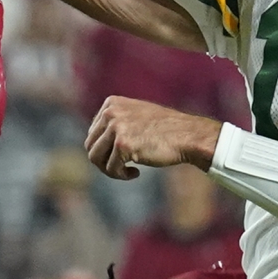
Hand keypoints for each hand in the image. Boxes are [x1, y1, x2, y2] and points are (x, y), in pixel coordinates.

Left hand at [84, 96, 222, 180]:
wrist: (187, 135)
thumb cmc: (165, 130)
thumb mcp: (136, 116)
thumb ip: (115, 123)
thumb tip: (92, 145)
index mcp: (111, 103)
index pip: (93, 132)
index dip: (104, 149)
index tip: (120, 156)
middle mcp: (111, 112)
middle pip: (90, 146)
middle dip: (104, 161)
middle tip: (121, 167)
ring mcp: (116, 127)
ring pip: (96, 158)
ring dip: (110, 170)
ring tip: (126, 171)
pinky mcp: (122, 145)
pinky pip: (111, 168)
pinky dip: (121, 175)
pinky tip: (135, 173)